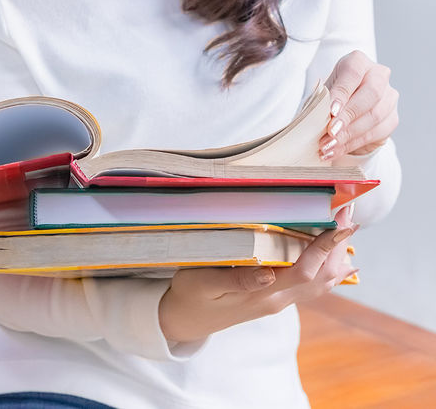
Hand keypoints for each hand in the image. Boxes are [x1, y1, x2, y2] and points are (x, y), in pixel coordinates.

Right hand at [158, 208, 357, 342]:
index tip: (341, 223)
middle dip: (338, 245)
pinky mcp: (275, 299)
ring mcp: (278, 301)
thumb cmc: (190, 295)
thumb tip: (268, 273)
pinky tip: (332, 256)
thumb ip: (236, 279)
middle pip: (323, 276)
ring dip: (336, 256)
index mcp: (261, 294)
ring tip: (344, 228)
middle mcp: (277, 300)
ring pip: (321, 283)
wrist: (185, 320)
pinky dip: (328, 268)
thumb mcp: (203, 283)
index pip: (304, 270)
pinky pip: (311, 285)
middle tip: (346, 212)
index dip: (326, 246)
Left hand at [319, 50, 398, 159]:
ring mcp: (389, 97)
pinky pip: (375, 133)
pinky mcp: (392, 118)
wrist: (343, 113)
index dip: (342, 92)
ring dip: (349, 134)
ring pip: (375, 115)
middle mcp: (378, 75)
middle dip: (349, 115)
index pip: (353, 73)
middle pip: (371, 93)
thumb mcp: (320, 95)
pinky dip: (352, 144)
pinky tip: (335, 151)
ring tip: (328, 146)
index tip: (330, 111)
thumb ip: (320, 102)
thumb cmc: (328, 98)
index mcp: (358, 62)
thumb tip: (316, 117)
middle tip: (330, 131)